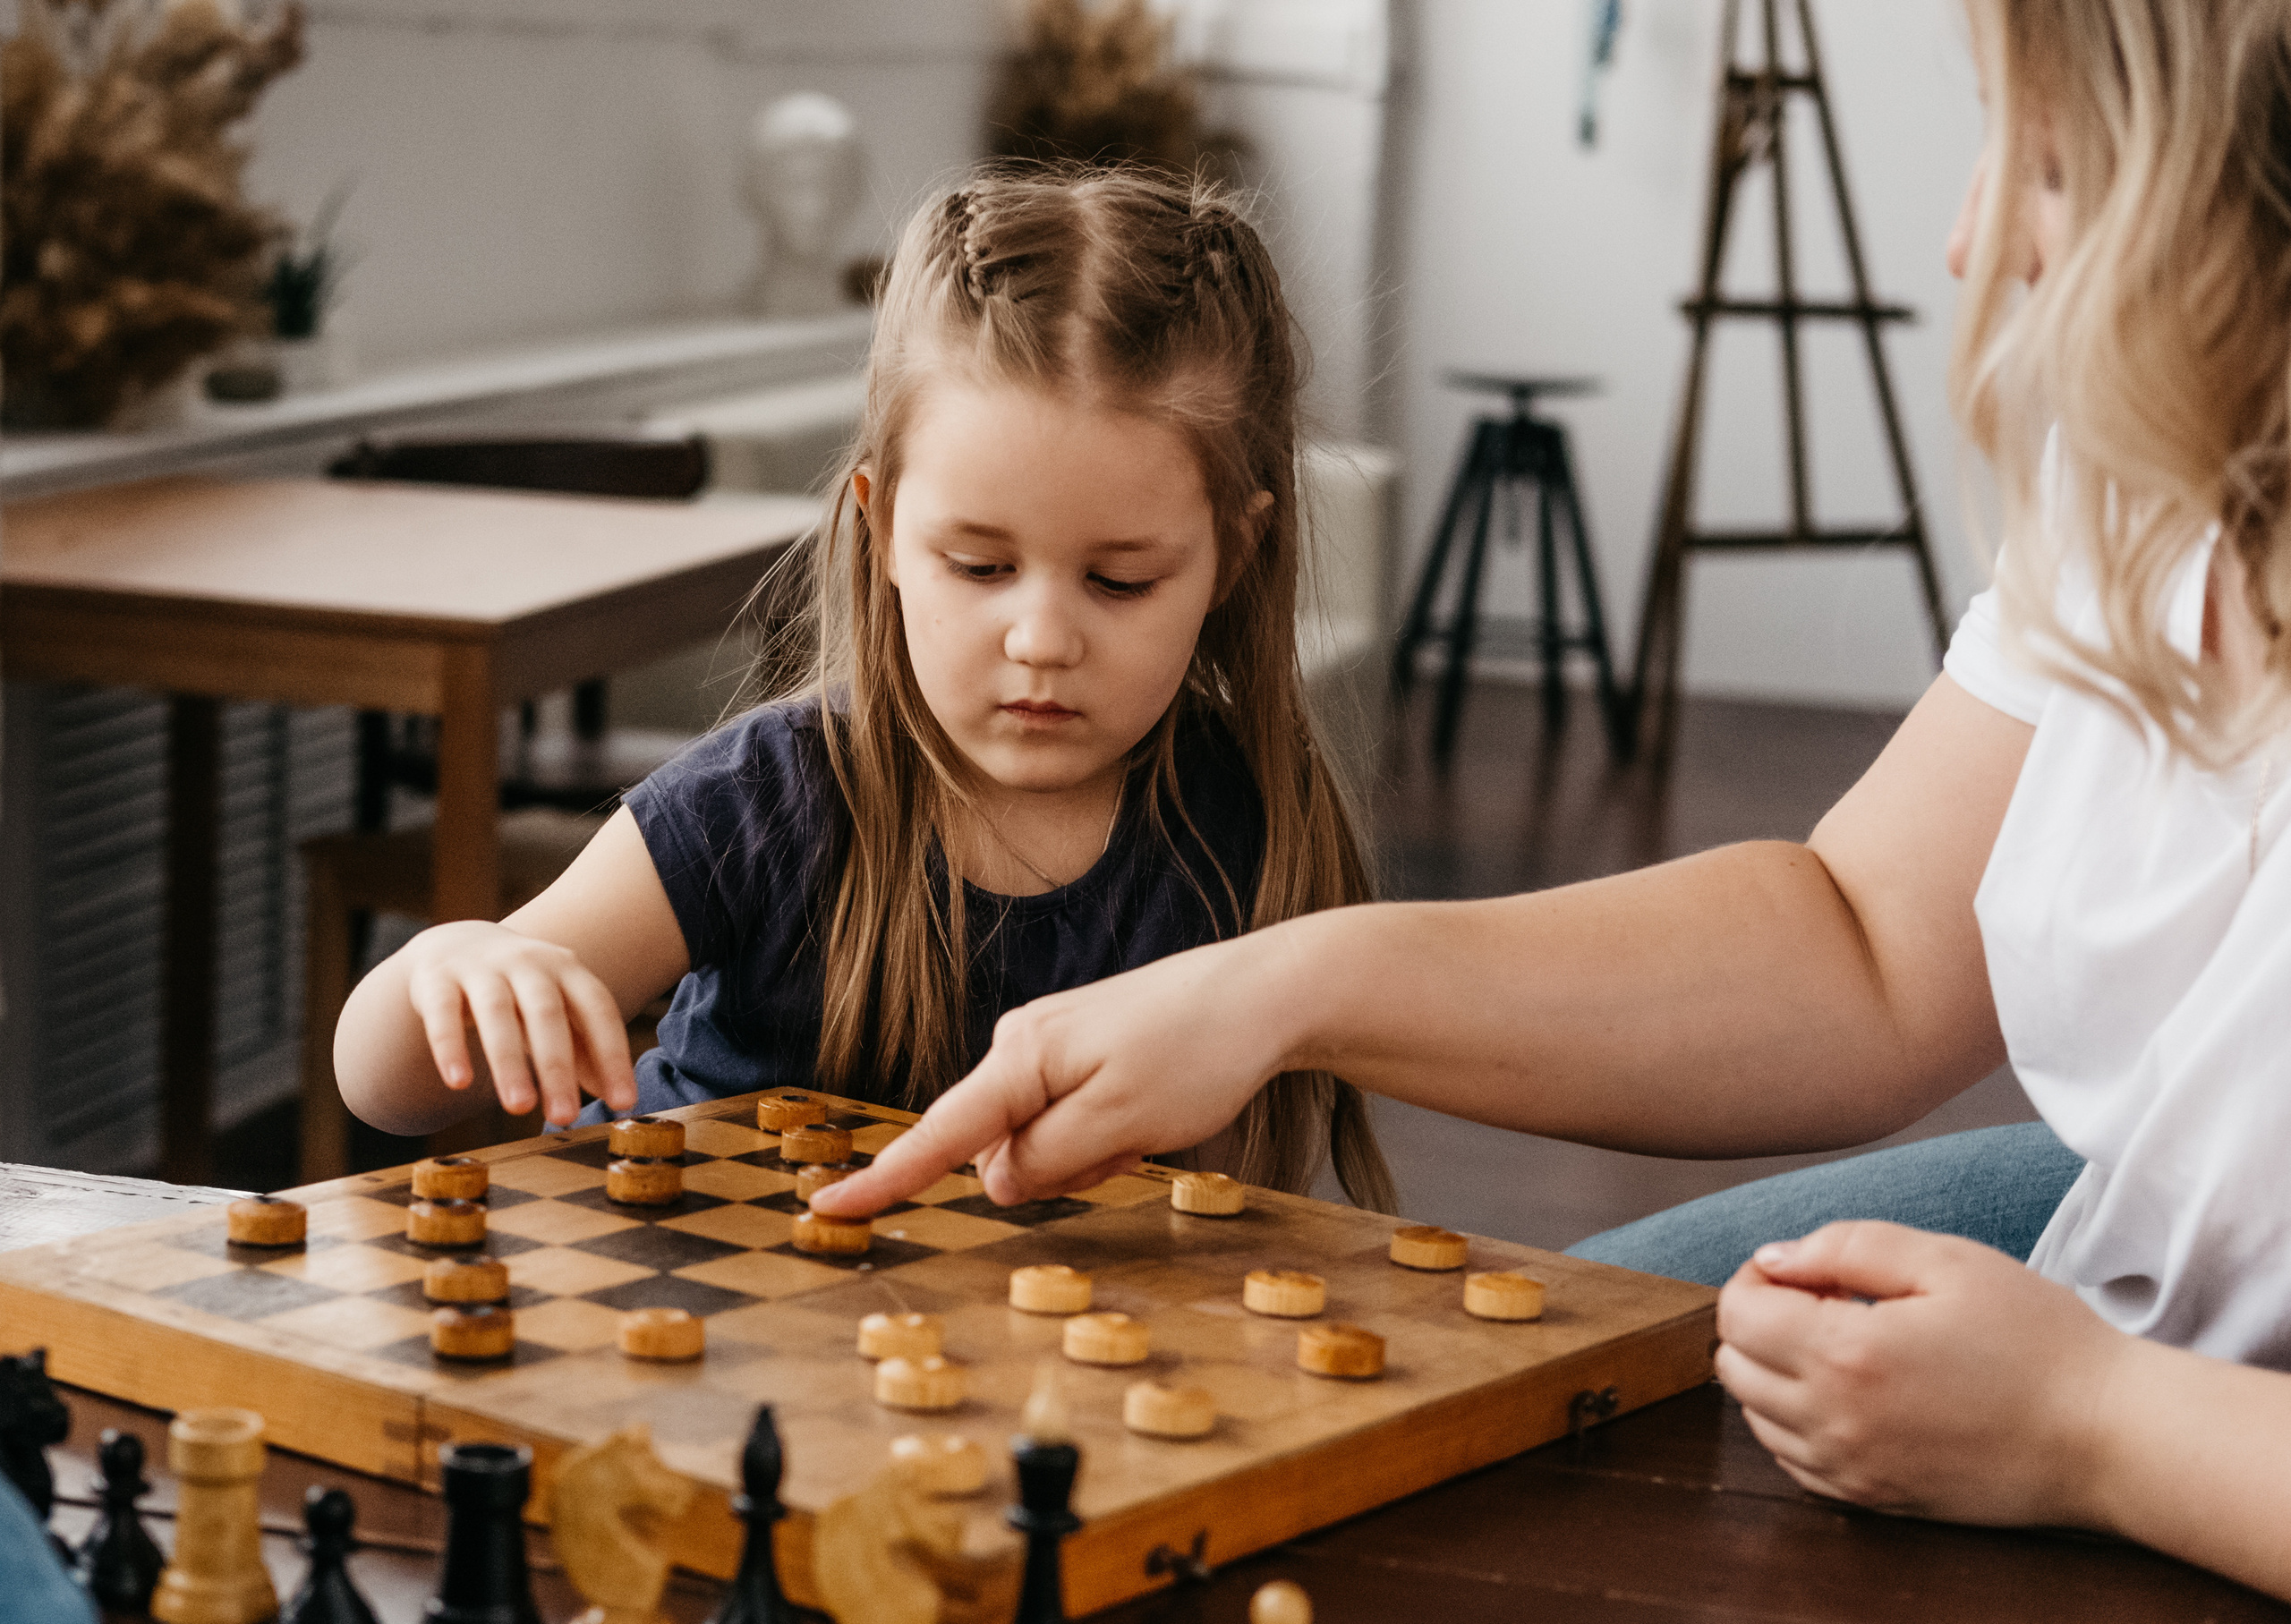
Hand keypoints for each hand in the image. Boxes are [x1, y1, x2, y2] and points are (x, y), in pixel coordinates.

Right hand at [400, 920, 636, 1126]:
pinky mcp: (436, 978)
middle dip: (557, 1067)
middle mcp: (528, 963)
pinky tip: (459, 1082)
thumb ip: (585, 1049)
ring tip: (519, 1107)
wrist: (456, 943)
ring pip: (496, 1013)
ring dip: (508, 1062)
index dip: (613, 1055)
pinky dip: (450, 1047)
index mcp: (567, 969)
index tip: (624, 1102)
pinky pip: (443, 1013)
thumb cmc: (520, 991)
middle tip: (566, 1117)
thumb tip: (618, 1098)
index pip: (598, 1009)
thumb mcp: (558, 1009)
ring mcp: (480, 967)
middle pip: (547, 1013)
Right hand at [811, 932, 1292, 1214]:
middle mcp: (1021, 1045)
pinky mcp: (1079, 1050)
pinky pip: (1069, 1119)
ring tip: (1150, 1116)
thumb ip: (1046, 1162)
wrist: (1263, 993)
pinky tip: (1151, 1107)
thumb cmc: (1199, 1051)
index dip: (884, 1180)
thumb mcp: (1121, 1124)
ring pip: (1041, 1141)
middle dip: (1063, 1168)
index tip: (825, 1207)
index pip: (938, 1135)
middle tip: (1134, 1141)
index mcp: (1021, 1058)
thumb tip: (993, 1182)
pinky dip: (1106, 1133)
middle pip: (1002, 1149)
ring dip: (1091, 1152)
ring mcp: (1049, 1045)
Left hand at [1714, 1220, 2127, 1527]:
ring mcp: (1852, 1469)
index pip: (1736, 1315)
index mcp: (1845, 1355)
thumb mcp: (1946, 1260)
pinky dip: (1798, 1423)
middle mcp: (1834, 1421)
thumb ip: (1845, 1246)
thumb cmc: (2037, 1339)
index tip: (1805, 1271)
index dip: (1757, 1280)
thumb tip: (1773, 1258)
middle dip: (1760, 1324)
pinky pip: (1794, 1461)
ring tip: (1844, 1347)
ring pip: (1756, 1417)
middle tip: (1824, 1302)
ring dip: (1776, 1374)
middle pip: (1734, 1366)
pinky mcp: (1875, 1500)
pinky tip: (1852, 1395)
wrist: (2107, 1436)